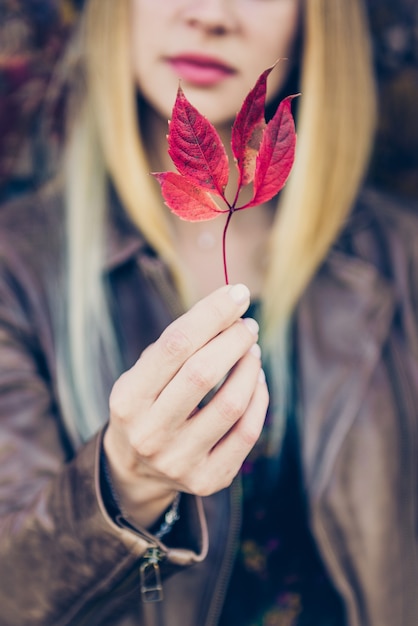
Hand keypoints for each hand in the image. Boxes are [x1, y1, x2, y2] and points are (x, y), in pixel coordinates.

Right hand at [103, 283, 268, 527]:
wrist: (136, 468)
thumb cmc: (148, 404)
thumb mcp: (144, 374)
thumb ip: (178, 346)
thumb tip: (230, 309)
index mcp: (128, 399)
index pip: (174, 345)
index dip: (211, 314)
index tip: (237, 292)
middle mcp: (149, 433)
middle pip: (203, 373)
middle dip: (234, 339)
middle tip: (248, 325)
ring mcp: (179, 461)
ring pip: (231, 404)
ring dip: (250, 367)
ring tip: (252, 351)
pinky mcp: (207, 480)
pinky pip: (247, 433)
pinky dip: (259, 398)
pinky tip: (256, 380)